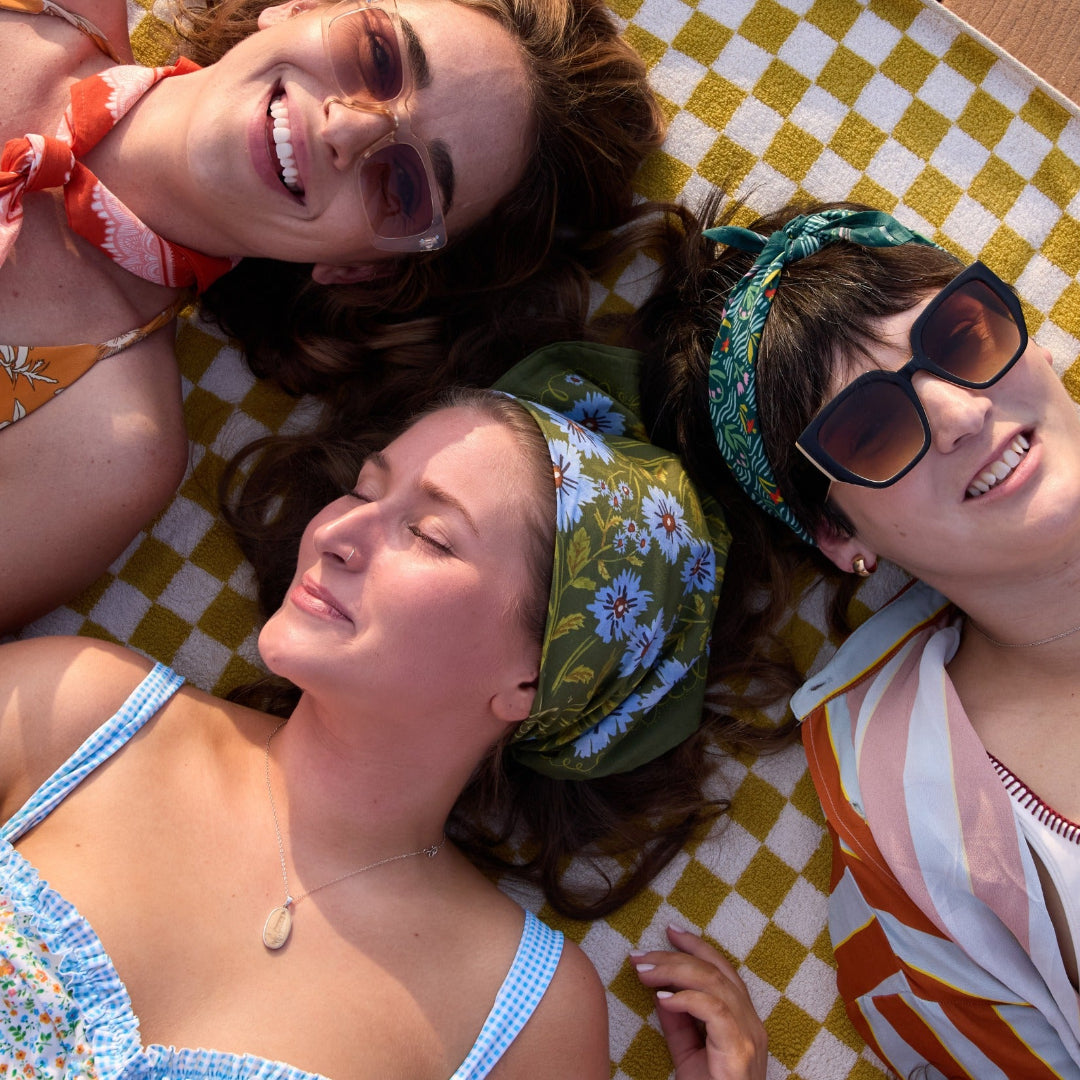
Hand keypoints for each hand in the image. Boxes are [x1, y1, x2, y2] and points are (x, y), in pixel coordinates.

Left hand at [631, 924, 766, 1079]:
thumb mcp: (689, 1054)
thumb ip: (679, 1023)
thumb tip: (661, 992)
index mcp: (743, 1018)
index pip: (722, 970)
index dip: (697, 947)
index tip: (670, 932)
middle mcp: (751, 1021)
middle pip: (716, 970)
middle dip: (676, 955)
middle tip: (642, 955)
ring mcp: (749, 1034)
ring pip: (714, 983)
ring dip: (674, 971)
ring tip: (644, 972)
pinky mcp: (740, 1049)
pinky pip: (714, 1010)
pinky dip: (686, 999)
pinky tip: (662, 999)